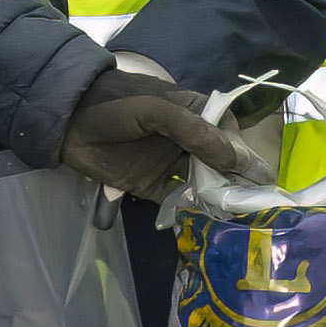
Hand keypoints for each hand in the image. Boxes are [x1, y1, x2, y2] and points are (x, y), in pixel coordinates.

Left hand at [59, 69, 270, 203]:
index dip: (244, 154)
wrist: (68, 119)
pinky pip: (178, 202)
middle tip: (255, 204)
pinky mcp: (150, 186)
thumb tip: (233, 159)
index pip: (230, 135)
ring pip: (203, 184)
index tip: (257, 177)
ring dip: (218, 199)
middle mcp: (188, 141)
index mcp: (196, 114)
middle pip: (221, 163)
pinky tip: (205, 222)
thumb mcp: (158, 110)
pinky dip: (192, 212)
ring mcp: (170, 164)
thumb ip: (195, 131)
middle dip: (237, 181)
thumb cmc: (116, 104)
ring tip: (236, 217)